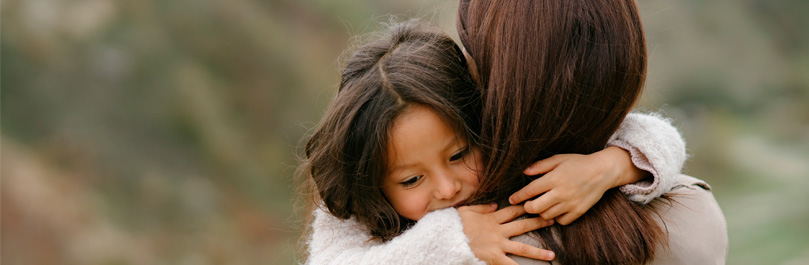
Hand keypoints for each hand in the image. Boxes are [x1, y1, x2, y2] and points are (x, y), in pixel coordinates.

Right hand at [458, 204, 554, 264]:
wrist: (446, 237)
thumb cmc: (454, 224)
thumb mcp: (467, 210)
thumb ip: (483, 207)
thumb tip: (497, 203)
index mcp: (492, 219)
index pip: (513, 211)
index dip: (525, 207)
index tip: (536, 204)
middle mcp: (498, 231)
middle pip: (523, 225)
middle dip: (538, 222)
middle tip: (552, 220)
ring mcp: (497, 245)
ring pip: (522, 248)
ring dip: (538, 252)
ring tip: (552, 254)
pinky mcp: (494, 257)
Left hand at [508, 147, 647, 224]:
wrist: (603, 171)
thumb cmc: (579, 163)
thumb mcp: (559, 159)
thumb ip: (541, 165)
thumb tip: (524, 171)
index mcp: (555, 178)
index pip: (530, 190)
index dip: (518, 196)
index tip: (511, 199)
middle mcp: (562, 192)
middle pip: (536, 207)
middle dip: (527, 207)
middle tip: (526, 205)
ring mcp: (571, 203)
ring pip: (547, 216)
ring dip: (540, 212)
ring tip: (540, 206)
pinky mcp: (579, 211)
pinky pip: (561, 221)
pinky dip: (555, 218)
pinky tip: (555, 210)